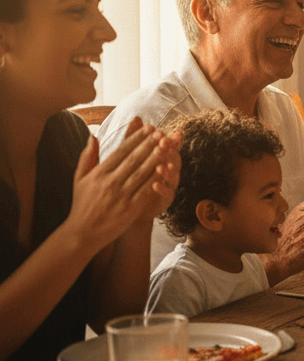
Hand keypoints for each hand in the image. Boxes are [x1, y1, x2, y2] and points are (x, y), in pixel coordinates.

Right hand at [65, 118, 181, 252]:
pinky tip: (166, 169)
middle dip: (148, 144)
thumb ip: (88, 156)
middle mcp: (109, 183)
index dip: (136, 138)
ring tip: (166, 146)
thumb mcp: (79, 178)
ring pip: (142, 173)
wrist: (83, 233)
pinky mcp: (130, 209)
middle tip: (161, 132)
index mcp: (98, 174)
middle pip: (133, 159)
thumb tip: (93, 135)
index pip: (120, 151)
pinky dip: (156, 179)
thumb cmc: (82, 203)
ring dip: (156, 158)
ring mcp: (121, 196)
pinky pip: (146, 190)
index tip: (148, 128)